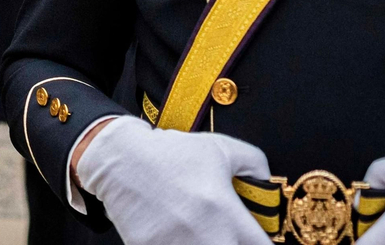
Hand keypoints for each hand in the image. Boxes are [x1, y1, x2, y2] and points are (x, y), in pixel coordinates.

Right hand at [74, 116, 272, 243]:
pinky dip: (174, 243)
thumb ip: (253, 163)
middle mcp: (209, 238)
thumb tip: (265, 182)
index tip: (251, 236)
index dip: (258, 242)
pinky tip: (172, 232)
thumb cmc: (168, 154)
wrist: (119, 159)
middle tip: (222, 232)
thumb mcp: (218, 148)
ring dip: (202, 243)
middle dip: (231, 243)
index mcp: (229, 217)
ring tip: (193, 230)